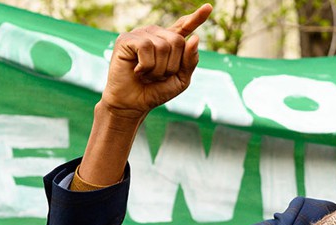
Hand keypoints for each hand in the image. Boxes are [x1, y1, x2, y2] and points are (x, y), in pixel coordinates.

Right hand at [101, 3, 212, 117]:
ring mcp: (141, 34)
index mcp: (169, 42)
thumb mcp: (181, 79)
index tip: (208, 7)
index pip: (185, 26)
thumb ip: (190, 61)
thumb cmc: (156, 91)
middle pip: (178, 41)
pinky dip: (146, 65)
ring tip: (146, 75)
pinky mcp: (126, 39)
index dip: (197, 18)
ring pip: (163, 46)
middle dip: (172, 66)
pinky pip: (147, 47)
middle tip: (157, 76)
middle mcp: (156, 34)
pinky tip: (137, 71)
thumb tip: (195, 38)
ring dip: (158, 69)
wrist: (133, 104)